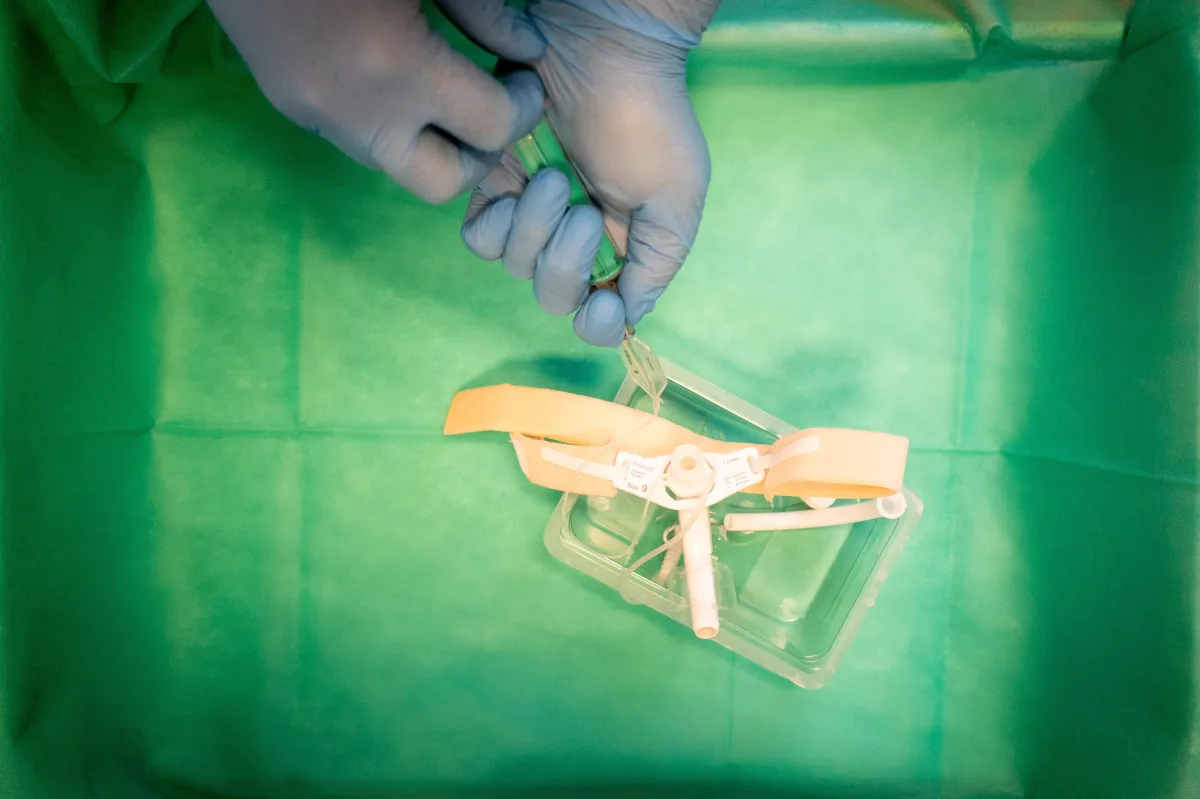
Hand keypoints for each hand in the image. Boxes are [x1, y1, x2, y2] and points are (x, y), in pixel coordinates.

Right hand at [206, 0, 546, 203]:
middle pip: (444, 184)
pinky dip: (389, 122)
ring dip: (431, 142)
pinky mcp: (287, 103)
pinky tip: (395, 72)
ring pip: (394, 167)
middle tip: (492, 106)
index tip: (524, 76)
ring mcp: (314, 113)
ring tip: (447, 87)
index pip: (492, 128)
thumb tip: (528, 52)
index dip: (523, 106)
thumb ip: (486, 10)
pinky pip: (355, 138)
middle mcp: (353, 110)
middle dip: (480, 153)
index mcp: (397, 67)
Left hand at [460, 0, 718, 346]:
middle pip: (555, 298)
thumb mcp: (676, 196)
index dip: (599, 324)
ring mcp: (533, 217)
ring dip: (535, 228)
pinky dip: (498, 220)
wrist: (602, 52)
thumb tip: (631, 315)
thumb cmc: (650, 120)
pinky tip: (521, 181)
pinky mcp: (496, 189)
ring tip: (554, 177)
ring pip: (516, 267)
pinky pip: (480, 238)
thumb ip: (657, 261)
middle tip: (582, 210)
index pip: (601, 320)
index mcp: (621, 251)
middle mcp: (574, 242)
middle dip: (565, 264)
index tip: (606, 301)